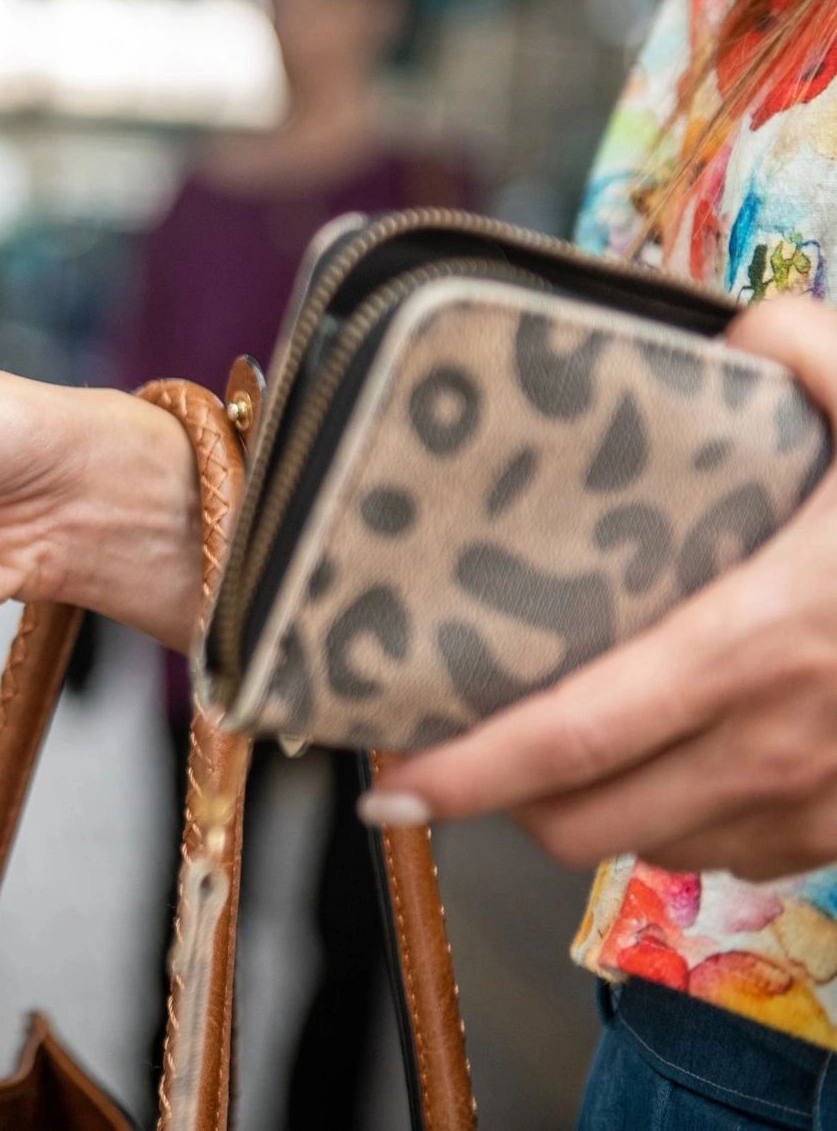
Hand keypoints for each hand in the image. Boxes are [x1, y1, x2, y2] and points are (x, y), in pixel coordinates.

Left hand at [364, 297, 836, 881]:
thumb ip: (816, 353)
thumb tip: (745, 324)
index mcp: (760, 644)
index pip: (572, 735)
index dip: (463, 770)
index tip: (382, 779)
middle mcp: (777, 745)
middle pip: (575, 816)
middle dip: (495, 792)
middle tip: (449, 732)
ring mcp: (817, 804)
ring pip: (638, 843)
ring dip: (576, 805)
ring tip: (545, 736)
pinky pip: (717, 851)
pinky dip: (664, 815)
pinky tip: (655, 752)